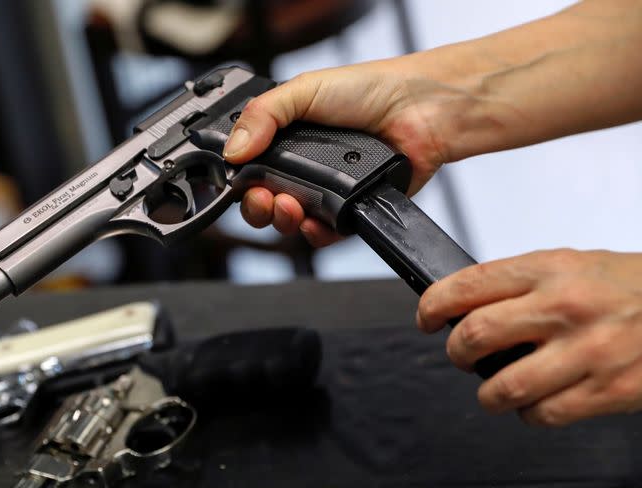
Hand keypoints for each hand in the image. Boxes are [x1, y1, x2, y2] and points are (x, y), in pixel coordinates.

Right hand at [224, 59, 457, 246]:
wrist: (419, 109)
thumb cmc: (369, 90)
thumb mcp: (304, 90)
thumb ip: (262, 114)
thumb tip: (232, 148)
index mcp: (284, 140)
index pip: (250, 171)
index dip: (242, 183)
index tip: (241, 183)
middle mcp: (303, 168)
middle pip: (265, 203)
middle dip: (258, 208)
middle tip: (266, 198)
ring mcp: (327, 191)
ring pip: (291, 222)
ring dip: (284, 221)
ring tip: (291, 206)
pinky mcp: (351, 210)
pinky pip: (327, 234)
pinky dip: (317, 234)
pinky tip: (316, 222)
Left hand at [416, 249, 641, 425]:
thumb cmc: (626, 285)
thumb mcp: (569, 264)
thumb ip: (517, 284)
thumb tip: (462, 308)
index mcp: (549, 270)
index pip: (467, 286)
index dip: (432, 305)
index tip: (426, 318)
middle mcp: (564, 307)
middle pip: (475, 336)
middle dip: (455, 352)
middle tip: (460, 355)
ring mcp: (586, 352)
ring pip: (502, 387)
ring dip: (487, 392)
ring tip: (495, 384)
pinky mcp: (606, 390)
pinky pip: (541, 415)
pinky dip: (527, 413)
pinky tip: (536, 400)